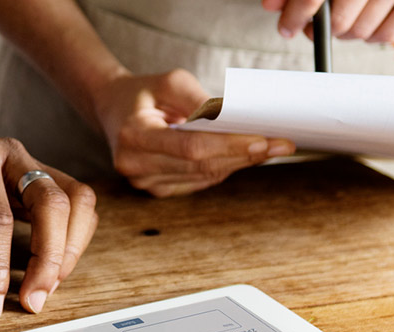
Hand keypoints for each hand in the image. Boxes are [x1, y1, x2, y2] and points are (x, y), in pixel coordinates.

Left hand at [0, 77, 98, 316]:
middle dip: (48, 258)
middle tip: (32, 302)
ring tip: (46, 287)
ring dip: (70, 248)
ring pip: (77, 200)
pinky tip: (53, 267)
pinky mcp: (44, 176)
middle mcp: (10, 154)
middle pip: (51, 202)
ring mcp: (32, 162)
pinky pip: (78, 204)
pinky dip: (74, 238)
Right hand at [91, 69, 293, 196]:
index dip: (229, 146)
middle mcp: (134, 164)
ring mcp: (143, 181)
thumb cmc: (142, 92)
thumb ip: (199, 101)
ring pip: (204, 176)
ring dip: (239, 163)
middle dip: (244, 154)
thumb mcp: (169, 81)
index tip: (262, 139)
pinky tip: (243, 156)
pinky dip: (224, 168)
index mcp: (134, 135)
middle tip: (281, 145)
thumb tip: (234, 120)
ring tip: (270, 148)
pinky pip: (198, 181)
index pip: (190, 147)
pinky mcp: (155, 189)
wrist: (112, 110)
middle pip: (201, 165)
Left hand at [262, 0, 393, 42]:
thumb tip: (272, 6)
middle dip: (321, 28)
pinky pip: (389, 34)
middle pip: (339, 20)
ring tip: (339, 24)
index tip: (287, 27)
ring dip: (344, 34)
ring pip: (361, 31)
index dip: (295, 16)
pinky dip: (371, 37)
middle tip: (313, 26)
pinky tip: (364, 26)